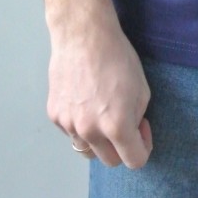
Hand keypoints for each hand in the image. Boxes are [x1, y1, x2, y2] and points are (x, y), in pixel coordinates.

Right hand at [47, 9, 152, 169]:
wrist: (83, 36)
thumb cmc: (119, 58)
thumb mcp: (142, 89)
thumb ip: (138, 118)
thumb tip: (131, 132)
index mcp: (116, 126)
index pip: (133, 161)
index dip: (143, 148)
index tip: (142, 129)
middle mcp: (90, 131)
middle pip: (109, 161)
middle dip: (121, 147)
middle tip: (125, 122)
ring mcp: (68, 125)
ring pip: (87, 149)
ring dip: (99, 139)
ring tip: (103, 111)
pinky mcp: (54, 115)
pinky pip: (71, 132)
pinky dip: (81, 125)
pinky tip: (85, 100)